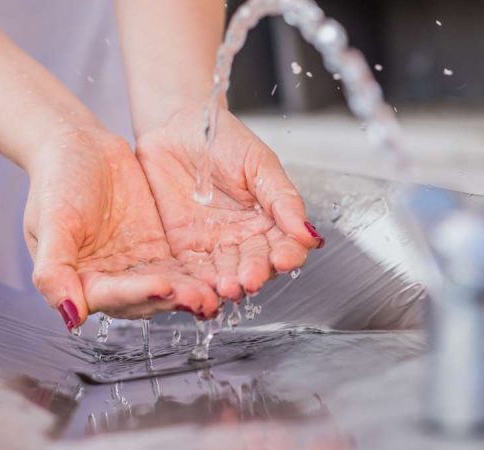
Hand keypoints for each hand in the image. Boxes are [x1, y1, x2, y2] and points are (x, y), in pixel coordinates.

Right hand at [23, 129, 219, 330]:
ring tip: (214, 294)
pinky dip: (197, 275)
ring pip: (166, 287)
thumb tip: (69, 315)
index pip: (111, 297)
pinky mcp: (157, 250)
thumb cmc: (56, 180)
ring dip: (189, 293)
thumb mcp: (49, 221)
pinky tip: (217, 278)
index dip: (137, 294)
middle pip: (144, 299)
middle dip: (172, 299)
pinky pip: (180, 267)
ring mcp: (136, 266)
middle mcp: (109, 280)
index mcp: (79, 280)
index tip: (162, 286)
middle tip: (201, 298)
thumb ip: (53, 269)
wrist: (79, 145)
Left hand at [135, 105, 324, 301]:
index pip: (285, 245)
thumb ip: (282, 198)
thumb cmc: (221, 138)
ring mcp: (214, 244)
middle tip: (250, 279)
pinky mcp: (184, 247)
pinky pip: (193, 270)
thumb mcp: (259, 163)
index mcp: (269, 219)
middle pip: (256, 264)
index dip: (287, 255)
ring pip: (226, 273)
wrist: (174, 125)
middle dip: (254, 273)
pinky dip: (198, 283)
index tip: (284, 259)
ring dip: (228, 283)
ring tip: (227, 287)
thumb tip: (308, 233)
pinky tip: (203, 290)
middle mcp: (244, 237)